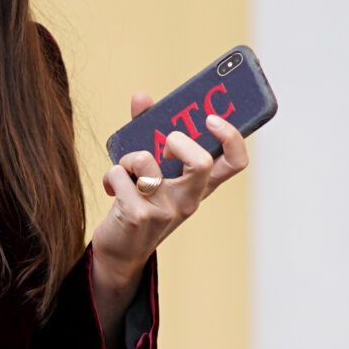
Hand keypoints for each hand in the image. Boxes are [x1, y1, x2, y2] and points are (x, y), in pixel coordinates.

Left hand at [88, 87, 249, 337]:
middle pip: (202, 162)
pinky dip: (112, 174)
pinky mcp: (138, 217)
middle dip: (177, 140)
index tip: (212, 119)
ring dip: (130, 156)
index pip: (236, 163)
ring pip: (147, 161)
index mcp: (199, 186)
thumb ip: (149, 131)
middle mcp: (188, 200)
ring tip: (126, 169)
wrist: (121, 251)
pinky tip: (113, 187)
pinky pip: (121, 175)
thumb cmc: (140, 203)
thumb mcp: (154, 171)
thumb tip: (142, 96)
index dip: (231, 137)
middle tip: (163, 145)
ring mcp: (165, 211)